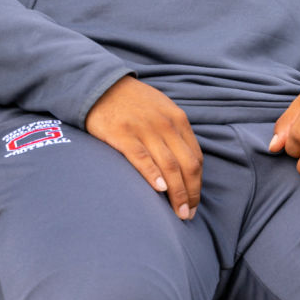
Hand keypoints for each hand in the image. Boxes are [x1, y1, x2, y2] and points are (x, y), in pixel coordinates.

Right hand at [84, 75, 202, 219]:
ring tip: (178, 213)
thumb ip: (174, 133)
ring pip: (169, 166)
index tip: (193, 202)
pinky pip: (142, 158)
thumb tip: (185, 164)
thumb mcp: (162, 110)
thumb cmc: (133, 103)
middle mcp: (166, 125)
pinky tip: (158, 190)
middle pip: (187, 165)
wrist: (102, 85)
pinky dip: (153, 175)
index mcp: (178, 120)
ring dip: (177, 193)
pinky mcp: (123, 134)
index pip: (196, 158)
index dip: (197, 184)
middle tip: (188, 214)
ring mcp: (145, 129)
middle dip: (191, 193)